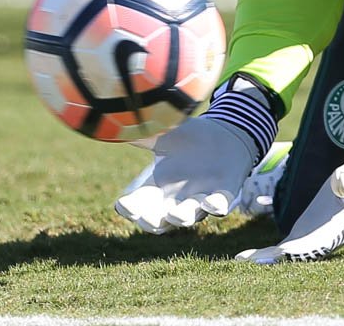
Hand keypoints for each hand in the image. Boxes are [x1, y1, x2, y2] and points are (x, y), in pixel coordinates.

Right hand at [115, 114, 257, 233]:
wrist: (226, 136)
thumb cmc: (190, 139)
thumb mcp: (165, 135)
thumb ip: (144, 134)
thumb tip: (117, 123)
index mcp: (157, 188)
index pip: (137, 204)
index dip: (129, 207)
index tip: (122, 204)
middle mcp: (176, 200)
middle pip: (158, 220)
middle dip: (151, 220)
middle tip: (144, 217)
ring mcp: (200, 199)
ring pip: (188, 216)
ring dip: (182, 217)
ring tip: (176, 215)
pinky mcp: (224, 193)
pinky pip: (220, 205)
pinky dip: (215, 206)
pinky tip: (212, 204)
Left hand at [236, 155, 343, 262]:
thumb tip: (342, 183)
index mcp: (339, 227)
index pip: (318, 241)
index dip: (300, 248)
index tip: (281, 252)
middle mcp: (327, 237)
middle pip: (300, 252)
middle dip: (276, 257)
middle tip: (251, 261)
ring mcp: (317, 234)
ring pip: (292, 252)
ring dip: (270, 258)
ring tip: (244, 261)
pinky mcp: (309, 228)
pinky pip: (289, 244)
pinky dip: (272, 252)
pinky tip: (252, 256)